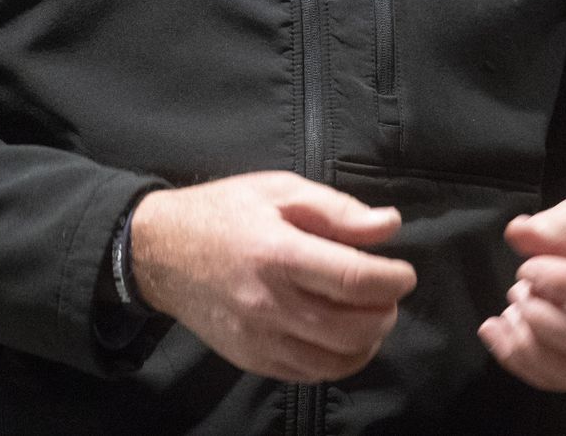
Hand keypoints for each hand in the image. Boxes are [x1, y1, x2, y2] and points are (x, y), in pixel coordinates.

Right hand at [131, 171, 415, 381]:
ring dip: (368, 340)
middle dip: (385, 312)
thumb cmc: (225, 211)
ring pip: (336, 360)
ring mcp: (260, 339)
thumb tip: (389, 226)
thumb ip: (337, 210)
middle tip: (388, 292)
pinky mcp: (253, 360)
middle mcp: (269, 304)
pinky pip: (311, 373)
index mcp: (278, 253)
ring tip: (371, 314)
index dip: (391, 279)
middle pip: (352, 327)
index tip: (404, 272)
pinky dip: (339, 359)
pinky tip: (342, 334)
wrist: (161, 252)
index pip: (352, 279)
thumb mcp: (279, 190)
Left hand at [477, 197, 565, 391]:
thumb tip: (516, 233)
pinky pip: (562, 382)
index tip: (526, 268)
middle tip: (518, 291)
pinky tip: (498, 335)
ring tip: (508, 314)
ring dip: (530, 346)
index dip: (560, 280)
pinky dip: (524, 364)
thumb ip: (555, 225)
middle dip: (542, 318)